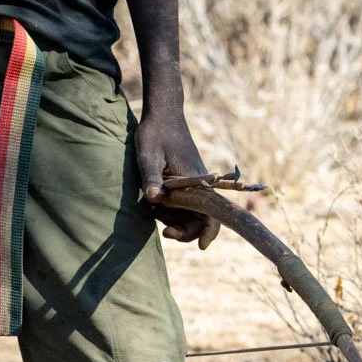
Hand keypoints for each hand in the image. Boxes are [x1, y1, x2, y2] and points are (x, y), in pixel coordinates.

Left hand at [134, 112, 219, 249]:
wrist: (163, 114)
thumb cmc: (156, 134)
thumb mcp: (148, 156)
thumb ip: (151, 178)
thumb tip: (154, 200)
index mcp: (197, 181)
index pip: (212, 213)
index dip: (209, 232)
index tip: (201, 246)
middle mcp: (200, 185)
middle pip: (200, 219)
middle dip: (183, 230)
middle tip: (163, 232)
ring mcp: (194, 183)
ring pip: (190, 213)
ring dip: (174, 219)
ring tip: (153, 210)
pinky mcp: (187, 181)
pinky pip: (183, 203)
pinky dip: (171, 209)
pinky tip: (155, 202)